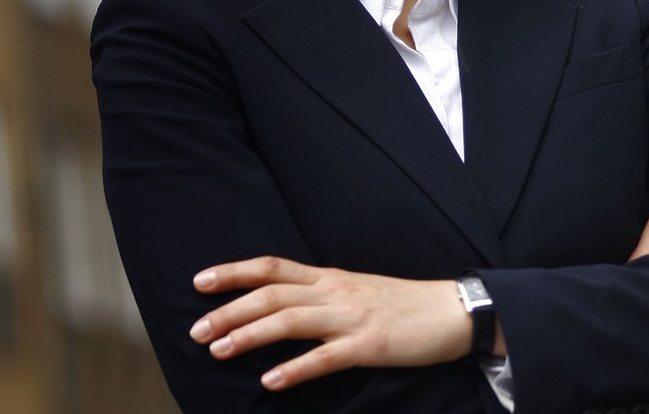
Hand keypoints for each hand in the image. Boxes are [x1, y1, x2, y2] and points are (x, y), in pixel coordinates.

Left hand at [188, 257, 476, 390]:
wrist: (452, 310)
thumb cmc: (403, 304)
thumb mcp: (357, 291)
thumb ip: (321, 296)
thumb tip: (279, 307)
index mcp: (330, 278)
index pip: (273, 267)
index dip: (234, 272)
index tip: (200, 282)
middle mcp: (336, 291)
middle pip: (273, 293)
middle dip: (230, 310)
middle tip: (196, 330)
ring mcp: (353, 317)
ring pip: (291, 321)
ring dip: (250, 336)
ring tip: (219, 352)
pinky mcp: (370, 344)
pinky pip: (326, 357)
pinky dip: (296, 369)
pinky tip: (271, 382)